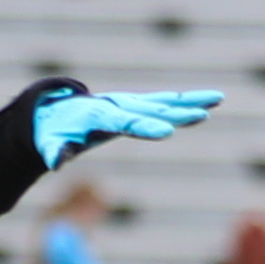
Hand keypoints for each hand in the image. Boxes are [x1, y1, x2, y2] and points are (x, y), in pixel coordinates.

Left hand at [31, 87, 222, 167]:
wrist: (57, 111)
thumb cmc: (54, 132)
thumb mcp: (48, 143)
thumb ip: (53, 152)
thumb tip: (54, 164)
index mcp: (100, 115)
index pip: (126, 122)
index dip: (146, 126)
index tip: (166, 132)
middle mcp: (119, 105)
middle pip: (151, 110)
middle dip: (176, 113)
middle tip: (201, 116)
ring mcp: (130, 103)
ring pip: (164, 102)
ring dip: (190, 101)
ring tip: (217, 99)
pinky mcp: (138, 104)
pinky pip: (165, 101)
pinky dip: (187, 100)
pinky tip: (211, 101)